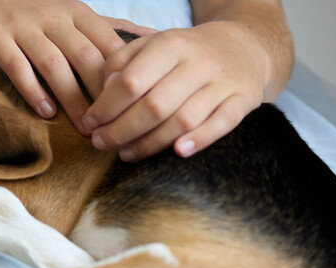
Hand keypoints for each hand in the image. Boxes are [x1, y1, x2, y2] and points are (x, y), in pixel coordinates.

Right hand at [0, 0, 152, 132]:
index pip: (108, 45)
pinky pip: (17, 66)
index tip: (133, 109)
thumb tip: (152, 36)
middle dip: (102, 95)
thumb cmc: (26, 15)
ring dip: (73, 100)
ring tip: (86, 128)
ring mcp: (22, 25)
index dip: (122, 78)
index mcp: (75, 11)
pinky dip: (33, 90)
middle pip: (85, 57)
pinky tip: (46, 113)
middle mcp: (52, 15)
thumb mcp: (69, 13)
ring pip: (54, 65)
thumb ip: (106, 28)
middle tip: (114, 127)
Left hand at [81, 21, 272, 160]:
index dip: (106, 107)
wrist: (246, 47)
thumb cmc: (188, 53)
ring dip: (151, 143)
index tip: (90, 123)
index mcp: (171, 44)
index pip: (131, 80)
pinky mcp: (243, 100)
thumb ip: (123, 62)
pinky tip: (177, 153)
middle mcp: (198, 62)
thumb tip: (102, 92)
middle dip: (121, 130)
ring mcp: (222, 82)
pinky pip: (222, 124)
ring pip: (183, 119)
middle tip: (101, 144)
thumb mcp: (154, 45)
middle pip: (154, 105)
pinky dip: (200, 139)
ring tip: (126, 154)